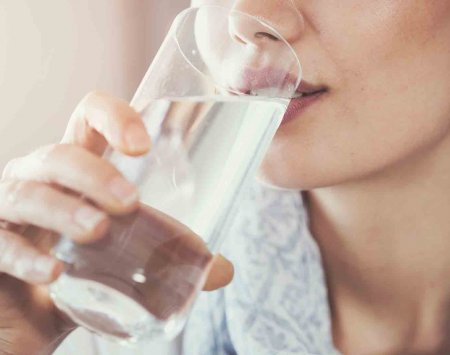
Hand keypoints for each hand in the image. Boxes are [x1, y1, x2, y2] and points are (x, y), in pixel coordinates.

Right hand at [0, 91, 233, 353]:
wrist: (27, 320)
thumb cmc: (78, 275)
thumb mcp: (121, 262)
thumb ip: (162, 260)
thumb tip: (222, 269)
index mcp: (74, 173)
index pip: (88, 122)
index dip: (112, 117)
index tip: (142, 145)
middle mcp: (37, 181)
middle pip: (59, 156)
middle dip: (94, 173)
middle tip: (130, 202)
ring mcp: (5, 211)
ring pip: (26, 192)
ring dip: (64, 209)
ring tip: (98, 230)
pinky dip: (25, 256)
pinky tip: (53, 273)